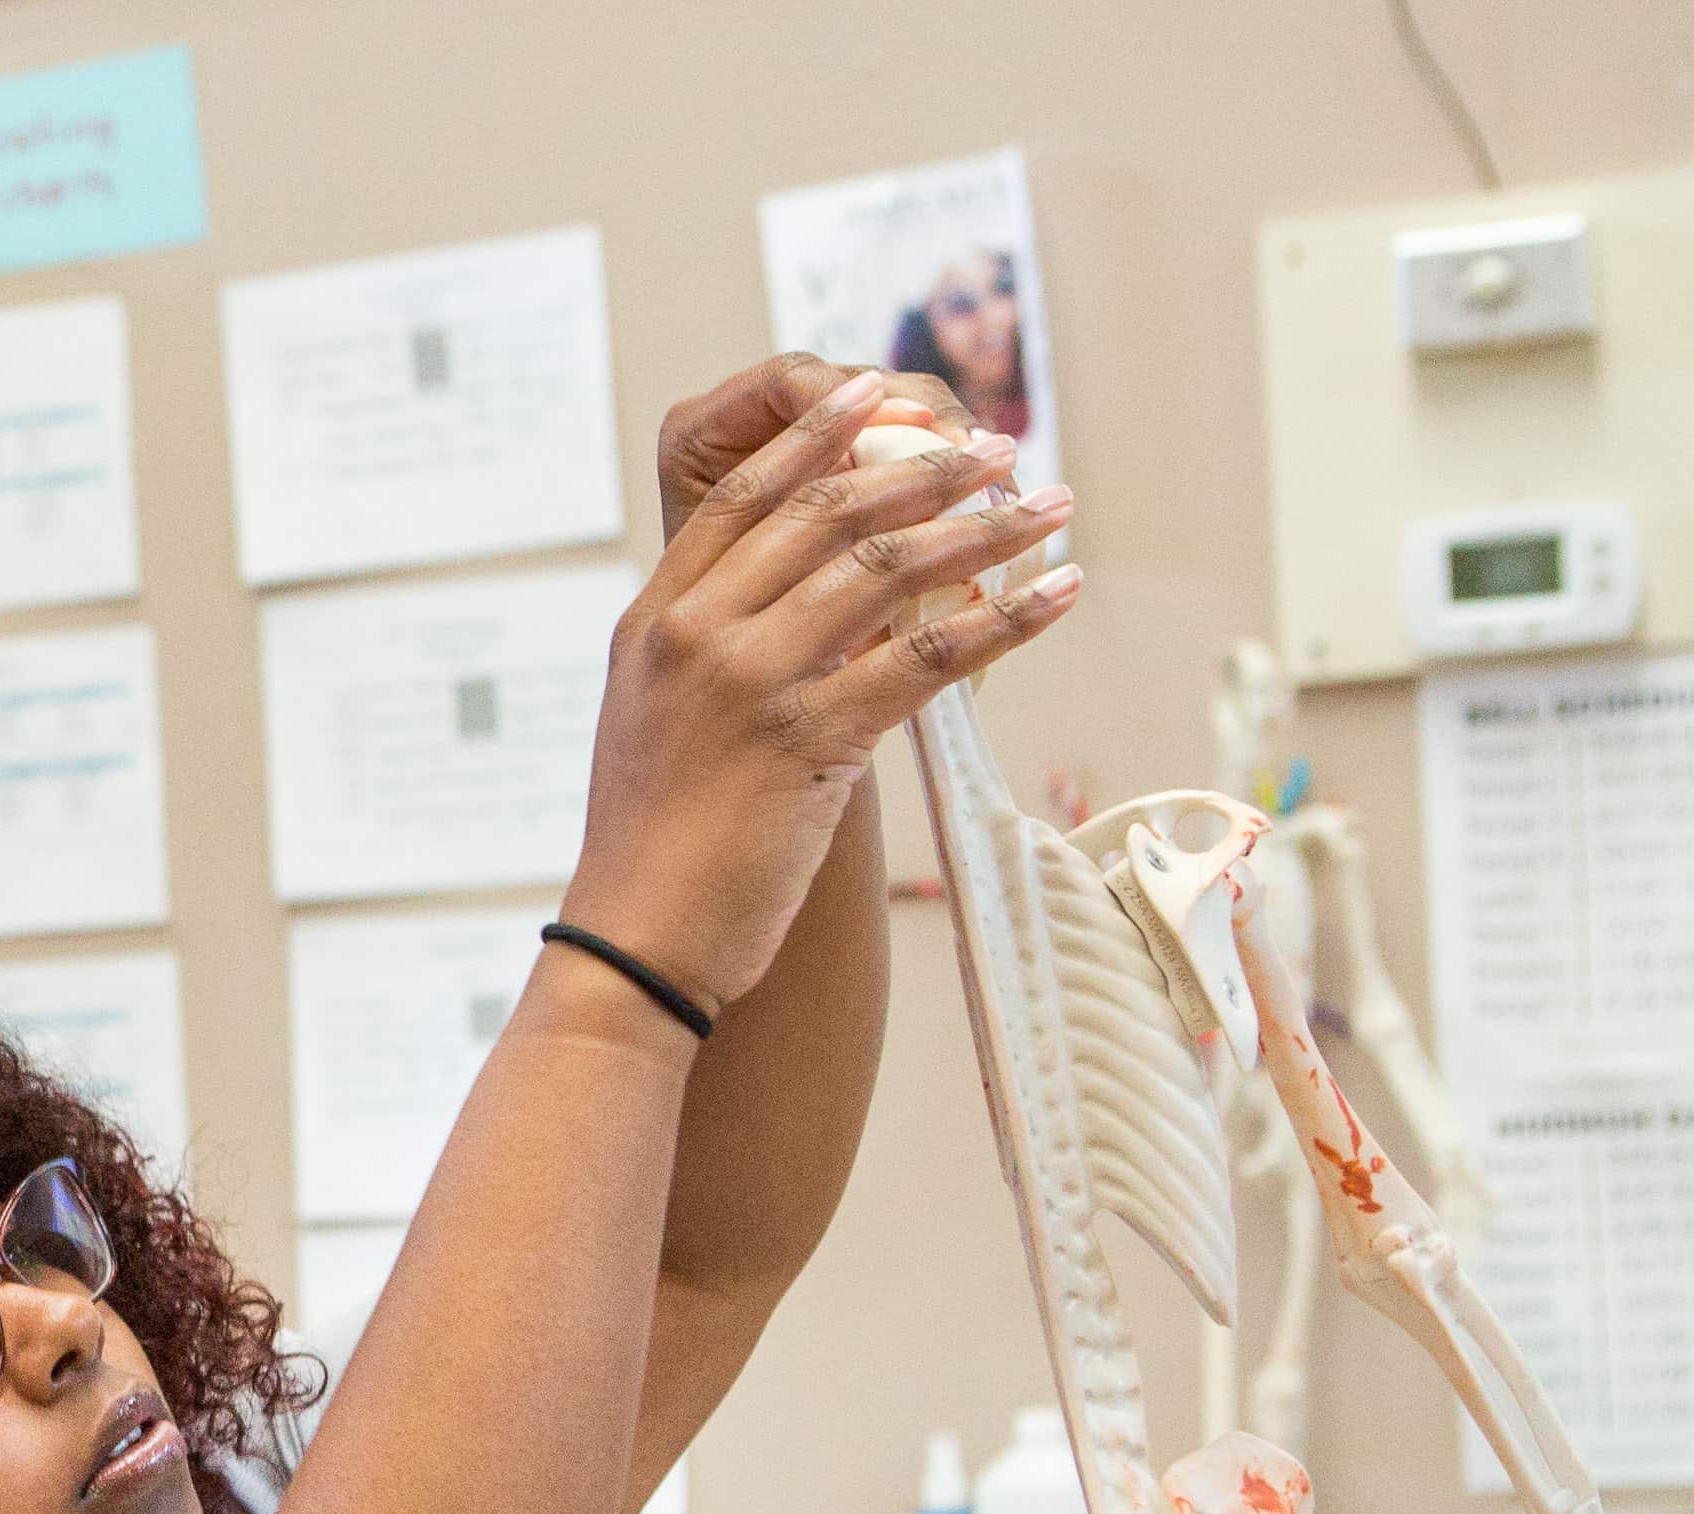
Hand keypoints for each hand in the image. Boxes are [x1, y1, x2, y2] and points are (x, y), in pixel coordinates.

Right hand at [558, 363, 1077, 1016]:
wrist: (637, 942)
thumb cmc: (654, 846)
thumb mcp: (660, 723)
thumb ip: (712, 652)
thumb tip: (801, 606)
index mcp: (654, 622)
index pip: (743, 497)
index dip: (816, 433)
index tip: (877, 391)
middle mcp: (697, 636)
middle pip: (826, 514)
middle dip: (923, 468)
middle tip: (996, 449)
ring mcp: (751, 683)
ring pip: (886, 570)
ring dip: (982, 529)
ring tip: (1045, 506)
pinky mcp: (809, 740)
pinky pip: (927, 657)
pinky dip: (1005, 622)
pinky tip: (1056, 597)